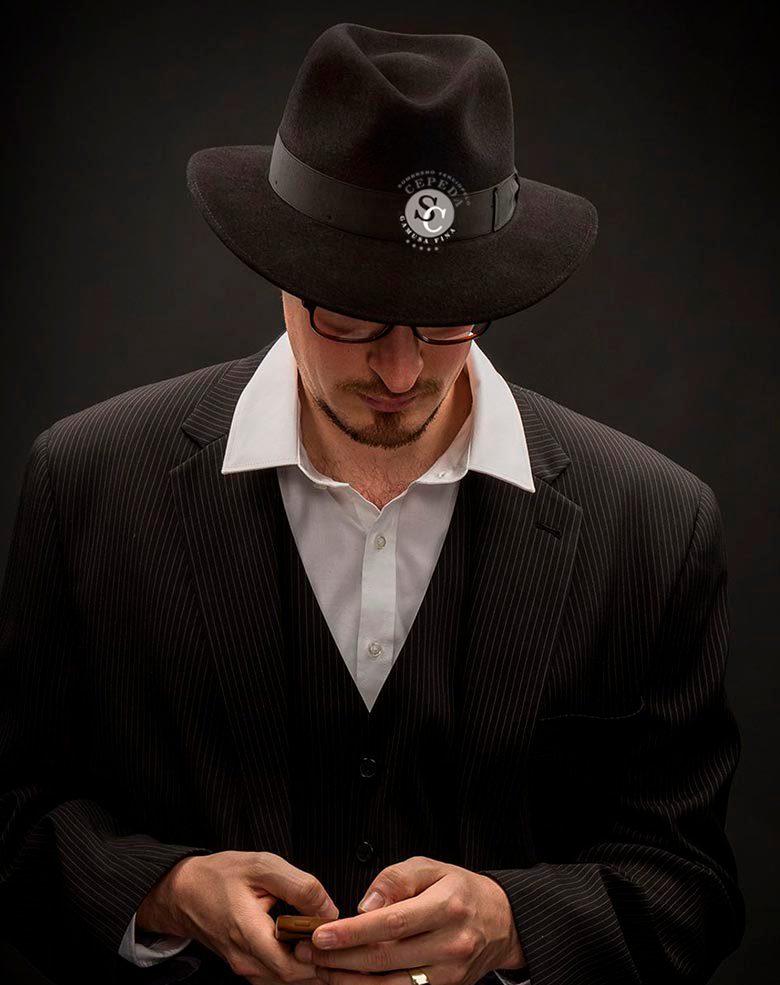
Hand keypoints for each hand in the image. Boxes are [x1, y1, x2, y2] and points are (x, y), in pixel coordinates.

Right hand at [135, 850, 338, 983]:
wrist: (183, 892)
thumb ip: (299, 886)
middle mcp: (244, 960)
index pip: (292, 967)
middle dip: (320, 960)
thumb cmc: (219, 876)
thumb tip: (329, 909)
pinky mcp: (245, 966)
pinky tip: (306, 944)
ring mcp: (244, 967)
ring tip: (325, 938)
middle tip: (336, 935)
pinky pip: (276, 975)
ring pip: (286, 980)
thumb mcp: (262, 865)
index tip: (335, 932)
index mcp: (248, 934)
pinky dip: (296, 964)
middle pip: (293, 978)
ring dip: (310, 965)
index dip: (319, 955)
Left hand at [292, 856, 526, 984]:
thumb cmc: (459, 889)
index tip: (321, 934)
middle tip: (308, 952)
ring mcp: (450, 973)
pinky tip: (349, 981)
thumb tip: (364, 907)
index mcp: (447, 905)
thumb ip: (396, 880)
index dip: (352, 932)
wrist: (500, 920)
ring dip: (349, 981)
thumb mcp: (431, 867)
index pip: (392, 923)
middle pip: (386, 958)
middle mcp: (451, 943)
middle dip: (340, 958)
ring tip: (320, 969)